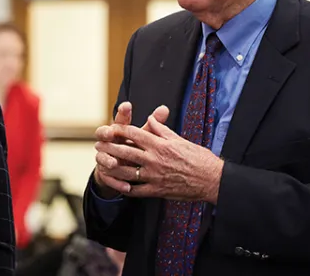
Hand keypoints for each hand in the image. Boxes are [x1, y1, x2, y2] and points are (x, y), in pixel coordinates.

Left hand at [96, 115, 223, 202]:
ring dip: (112, 167)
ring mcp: (154, 176)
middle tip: (98, 144)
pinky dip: (126, 188)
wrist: (211, 180)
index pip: (135, 134)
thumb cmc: (199, 158)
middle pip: (126, 151)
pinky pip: (137, 190)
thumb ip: (163, 130)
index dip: (120, 130)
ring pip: (127, 171)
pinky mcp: (157, 190)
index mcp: (161, 145)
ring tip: (102, 164)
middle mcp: (155, 159)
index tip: (111, 128)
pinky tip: (119, 185)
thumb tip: (151, 118)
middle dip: (110, 147)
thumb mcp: (180, 139)